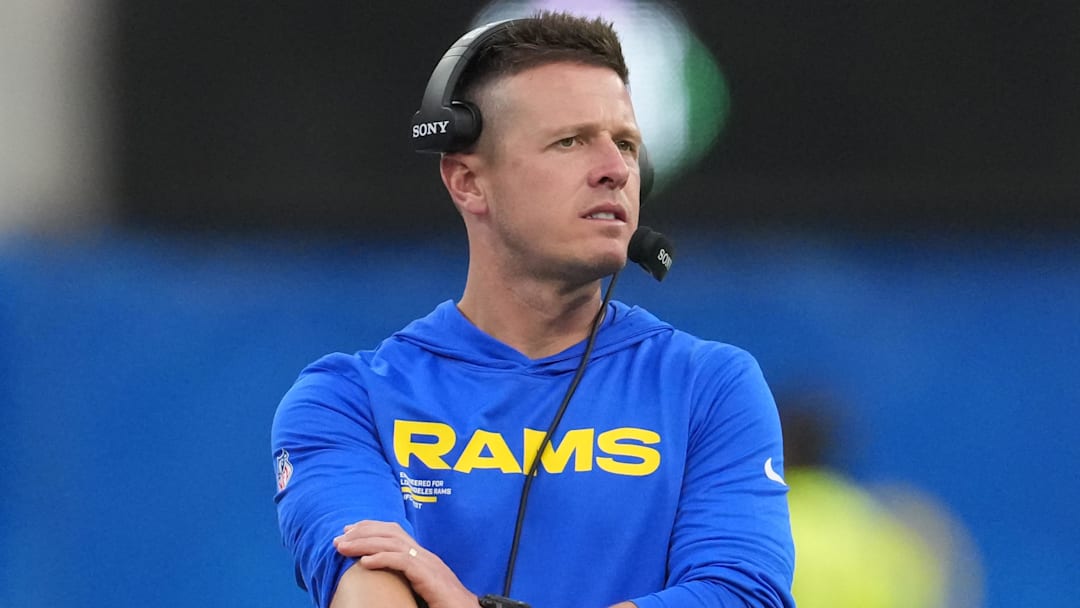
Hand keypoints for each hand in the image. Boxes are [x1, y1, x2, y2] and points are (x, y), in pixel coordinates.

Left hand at [334, 520, 478, 607]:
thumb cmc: (444, 603)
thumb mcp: (420, 586)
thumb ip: (404, 576)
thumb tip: (380, 576)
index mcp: (421, 555)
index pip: (393, 532)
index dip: (369, 528)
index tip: (348, 532)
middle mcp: (424, 554)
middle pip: (390, 532)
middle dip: (362, 532)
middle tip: (339, 538)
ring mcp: (427, 563)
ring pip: (392, 543)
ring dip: (364, 544)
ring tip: (344, 548)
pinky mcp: (429, 576)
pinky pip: (402, 562)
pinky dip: (382, 559)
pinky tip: (365, 562)